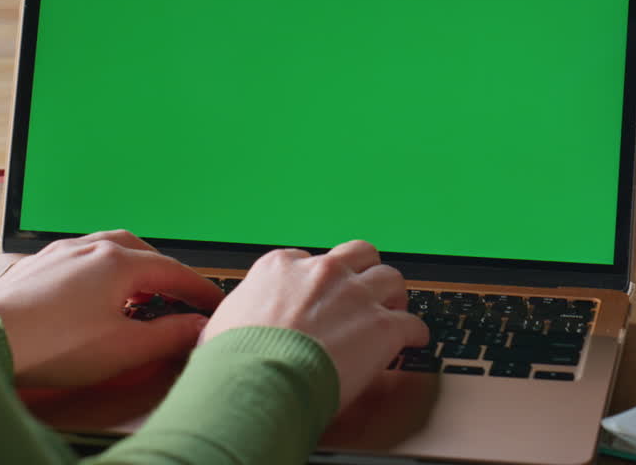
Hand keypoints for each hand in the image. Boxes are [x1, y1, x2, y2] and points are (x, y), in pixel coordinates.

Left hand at [0, 230, 223, 388]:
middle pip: (140, 251)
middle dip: (164, 272)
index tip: (213, 303)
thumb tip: (197, 326)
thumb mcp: (124, 348)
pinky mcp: (36, 267)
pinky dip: (100, 271)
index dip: (198, 289)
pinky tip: (93, 294)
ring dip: (131, 267)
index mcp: (116, 262)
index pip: (173, 271)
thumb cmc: (51, 342)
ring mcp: (59, 253)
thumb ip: (168, 336)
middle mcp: (89, 247)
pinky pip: (79, 259)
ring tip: (137, 292)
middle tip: (177, 295)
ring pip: (107, 249)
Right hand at [201, 240, 428, 409]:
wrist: (258, 380)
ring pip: (390, 278)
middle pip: (357, 254)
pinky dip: (414, 333)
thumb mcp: (222, 324)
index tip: (320, 295)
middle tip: (364, 291)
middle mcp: (320, 273)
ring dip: (393, 296)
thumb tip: (226, 331)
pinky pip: (411, 323)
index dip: (316, 280)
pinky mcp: (381, 326)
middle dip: (363, 271)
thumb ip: (236, 318)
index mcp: (279, 268)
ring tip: (393, 311)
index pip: (306, 260)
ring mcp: (354, 296)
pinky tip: (412, 342)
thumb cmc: (235, 360)